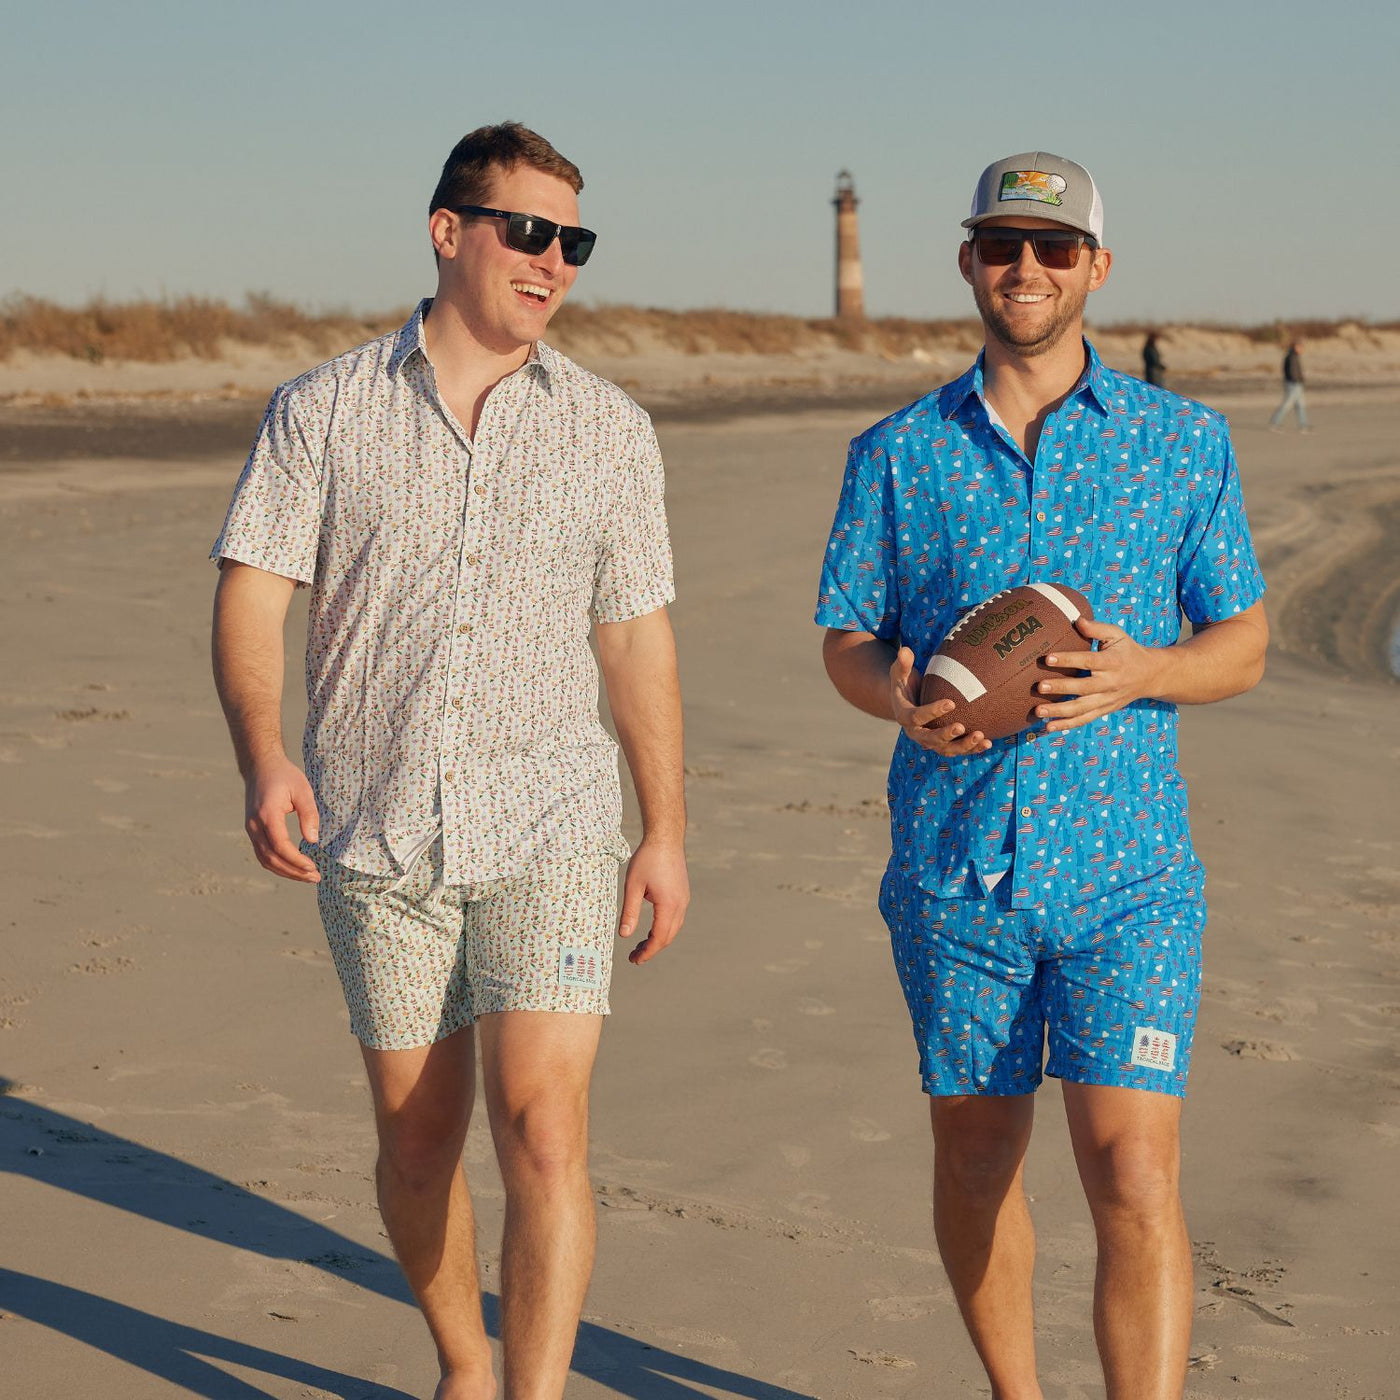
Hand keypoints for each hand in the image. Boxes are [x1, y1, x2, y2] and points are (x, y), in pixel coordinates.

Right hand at [244, 756, 320, 882]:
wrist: (261, 767)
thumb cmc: (284, 776)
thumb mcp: (302, 790)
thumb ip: (308, 815)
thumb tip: (313, 840)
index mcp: (267, 815)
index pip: (280, 846)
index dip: (296, 860)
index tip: (313, 868)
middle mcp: (254, 825)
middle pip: (271, 858)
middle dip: (294, 871)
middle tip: (315, 877)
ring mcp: (251, 829)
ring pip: (265, 860)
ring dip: (285, 871)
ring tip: (307, 876)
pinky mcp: (253, 831)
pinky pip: (262, 854)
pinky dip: (277, 865)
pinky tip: (293, 868)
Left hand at [618, 837, 688, 964]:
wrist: (666, 837)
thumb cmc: (647, 858)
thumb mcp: (633, 886)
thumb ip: (630, 912)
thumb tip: (624, 935)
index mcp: (669, 905)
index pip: (659, 938)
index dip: (647, 952)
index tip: (634, 960)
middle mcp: (680, 904)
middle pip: (668, 936)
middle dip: (652, 949)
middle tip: (634, 957)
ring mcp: (684, 898)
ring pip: (673, 928)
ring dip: (658, 939)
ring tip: (641, 945)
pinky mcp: (682, 892)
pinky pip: (675, 917)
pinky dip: (664, 928)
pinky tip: (651, 927)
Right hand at [890, 646, 990, 755]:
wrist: (907, 702)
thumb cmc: (905, 684)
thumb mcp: (900, 672)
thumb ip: (902, 663)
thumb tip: (905, 649)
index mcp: (904, 716)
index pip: (916, 717)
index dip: (932, 711)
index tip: (951, 703)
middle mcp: (916, 733)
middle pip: (930, 739)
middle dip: (946, 735)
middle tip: (962, 726)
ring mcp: (930, 741)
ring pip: (946, 749)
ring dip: (964, 746)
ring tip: (981, 737)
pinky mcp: (942, 744)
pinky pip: (957, 749)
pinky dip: (972, 748)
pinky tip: (988, 742)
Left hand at [1036, 618, 1165, 731]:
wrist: (1151, 675)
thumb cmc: (1127, 651)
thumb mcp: (1117, 635)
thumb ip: (1096, 628)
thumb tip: (1076, 620)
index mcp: (1112, 662)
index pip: (1088, 661)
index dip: (1068, 659)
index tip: (1047, 658)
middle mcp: (1110, 683)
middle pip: (1083, 688)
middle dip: (1060, 688)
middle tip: (1039, 686)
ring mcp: (1107, 699)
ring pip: (1082, 708)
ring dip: (1059, 712)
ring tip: (1038, 711)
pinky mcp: (1105, 710)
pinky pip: (1085, 719)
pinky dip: (1067, 725)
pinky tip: (1049, 727)